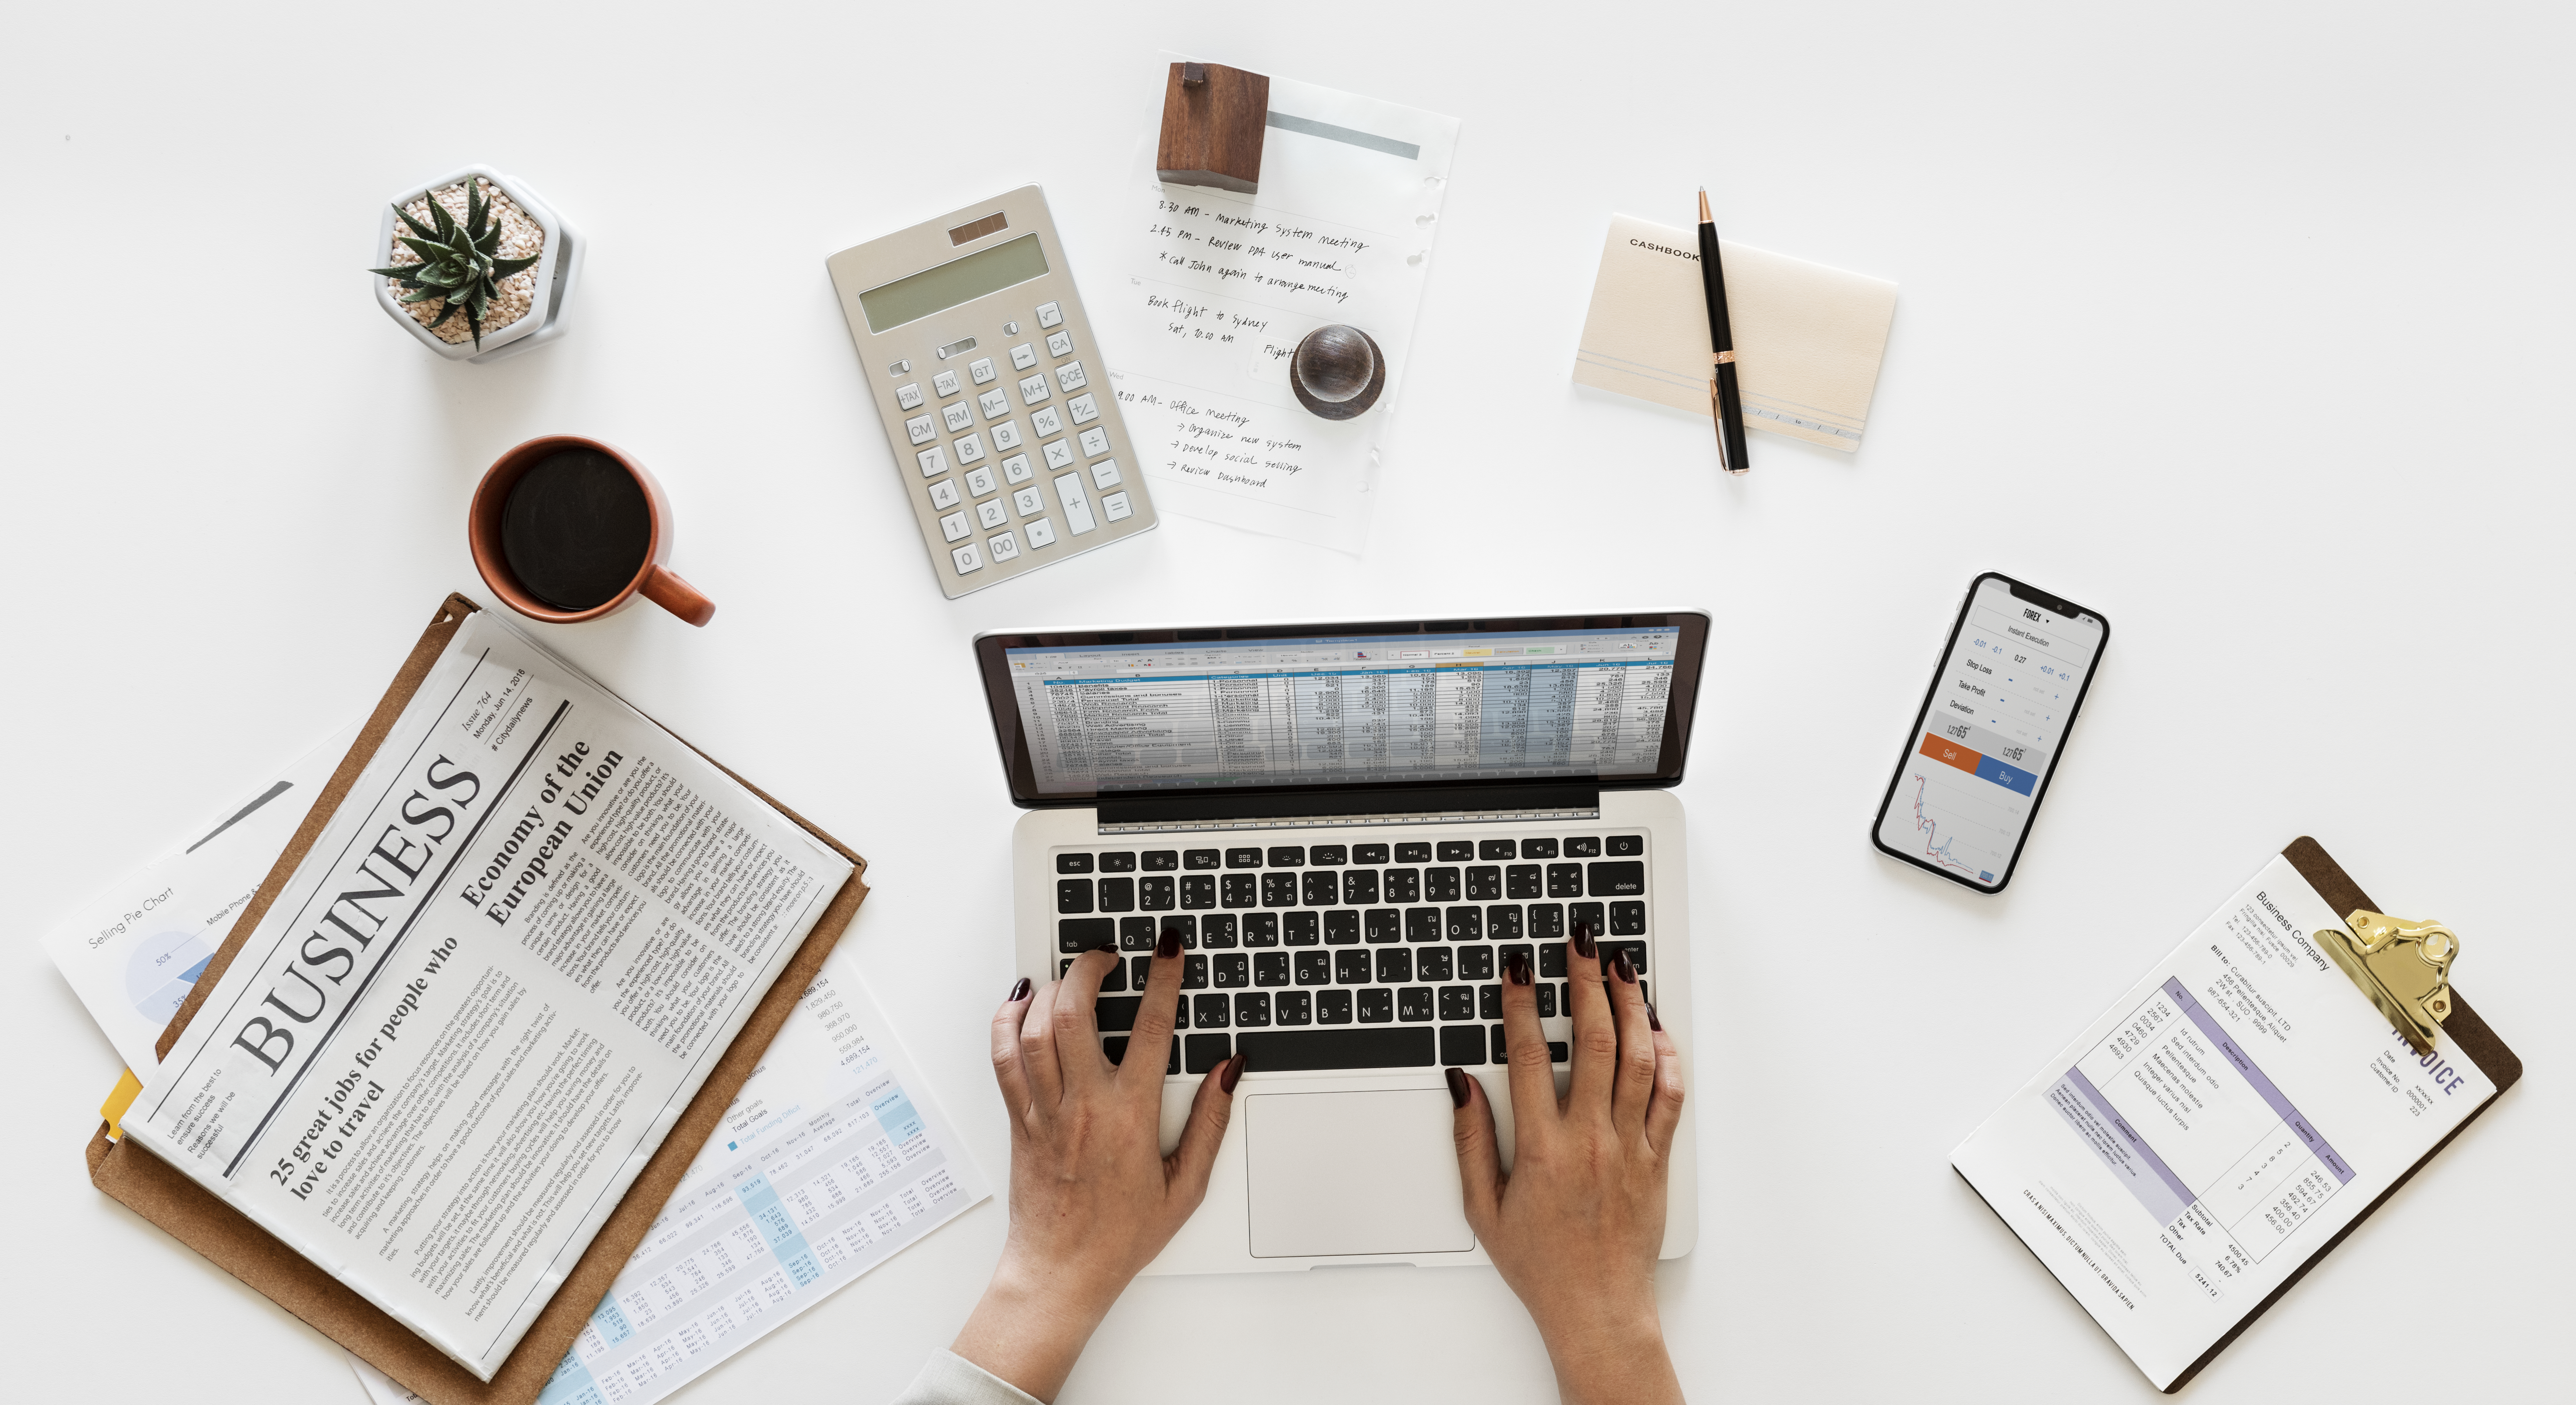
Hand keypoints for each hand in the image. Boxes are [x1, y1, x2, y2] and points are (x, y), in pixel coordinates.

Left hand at [950, 930, 1241, 1401]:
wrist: (1062, 1272)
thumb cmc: (1122, 1235)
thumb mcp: (1186, 1186)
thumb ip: (1211, 1123)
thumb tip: (1228, 1072)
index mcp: (1129, 1116)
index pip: (1150, 1028)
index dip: (1162, 979)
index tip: (1167, 948)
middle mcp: (1083, 1106)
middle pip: (1074, 1013)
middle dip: (1089, 968)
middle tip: (1107, 954)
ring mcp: (1045, 1111)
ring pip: (1034, 1030)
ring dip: (1050, 990)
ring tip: (1069, 975)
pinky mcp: (1020, 1121)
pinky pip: (1004, 1059)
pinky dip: (1006, 1023)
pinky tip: (1020, 1004)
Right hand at [1450, 925, 1686, 1404]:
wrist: (1598, 1308)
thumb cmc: (1540, 1263)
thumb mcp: (1484, 1208)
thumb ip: (1471, 1141)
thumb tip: (1461, 1084)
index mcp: (1543, 1148)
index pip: (1528, 1056)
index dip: (1521, 1004)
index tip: (1519, 968)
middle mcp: (1591, 1140)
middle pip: (1592, 1041)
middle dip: (1585, 983)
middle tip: (1581, 943)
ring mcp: (1630, 1147)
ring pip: (1637, 1059)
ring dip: (1630, 1006)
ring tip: (1622, 967)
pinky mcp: (1657, 1160)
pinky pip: (1668, 1097)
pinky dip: (1667, 1056)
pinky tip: (1657, 1027)